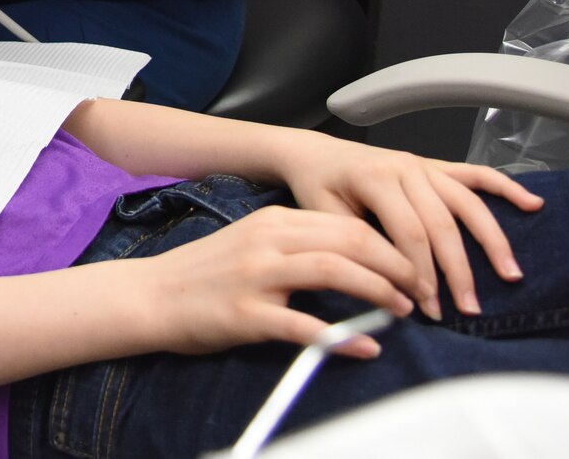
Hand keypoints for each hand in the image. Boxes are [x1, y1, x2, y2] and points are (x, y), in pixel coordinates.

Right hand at [140, 205, 417, 359]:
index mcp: (271, 221)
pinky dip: (341, 336)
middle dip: (394, 265)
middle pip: (348, 240)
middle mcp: (266, 241)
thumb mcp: (252, 244)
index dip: (389, 245)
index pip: (346, 224)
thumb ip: (297, 247)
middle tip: (418, 289)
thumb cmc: (203, 274)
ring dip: (377, 291)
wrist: (150, 296)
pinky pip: (304, 325)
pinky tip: (364, 346)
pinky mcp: (246, 314)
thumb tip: (355, 262)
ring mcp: (256, 276)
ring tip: (402, 310)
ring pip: (332, 270)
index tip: (412, 267)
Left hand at [270, 133, 542, 319]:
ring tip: (510, 274)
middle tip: (469, 307)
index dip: (422, 272)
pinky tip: (532, 203)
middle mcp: (404, 167)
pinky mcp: (435, 165)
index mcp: (374, 177)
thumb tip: (389, 285)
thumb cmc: (316, 187)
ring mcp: (423, 164)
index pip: (409, 232)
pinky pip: (475, 174)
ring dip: (492, 240)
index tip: (429, 306)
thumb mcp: (322, 217)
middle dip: (458, 270)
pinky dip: (505, 187)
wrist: (313, 155)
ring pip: (467, 203)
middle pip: (442, 223)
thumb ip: (357, 245)